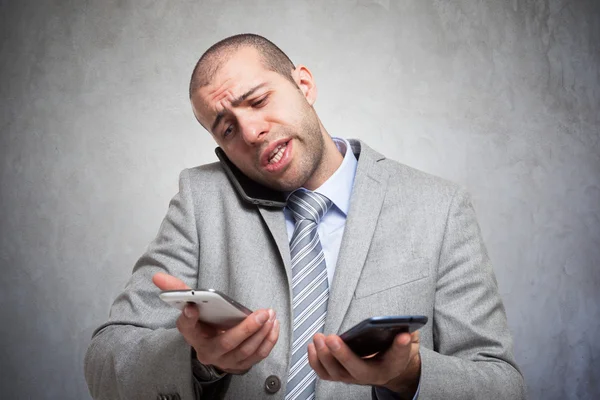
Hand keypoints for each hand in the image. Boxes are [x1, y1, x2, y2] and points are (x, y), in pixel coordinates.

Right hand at [153, 272, 279, 373]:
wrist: (211, 348)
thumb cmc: (202, 324)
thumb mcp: (189, 309)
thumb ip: (178, 291)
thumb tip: (157, 277)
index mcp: (193, 336)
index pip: (187, 327)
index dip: (189, 318)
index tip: (191, 307)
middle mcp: (208, 352)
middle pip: (226, 343)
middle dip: (246, 329)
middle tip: (261, 313)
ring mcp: (226, 361)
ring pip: (246, 351)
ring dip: (261, 333)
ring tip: (270, 315)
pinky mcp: (242, 364)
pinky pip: (258, 355)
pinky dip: (268, 341)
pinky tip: (274, 325)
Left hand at [308, 331, 420, 398]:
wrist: (386, 366)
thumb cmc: (393, 351)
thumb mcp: (406, 342)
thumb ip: (407, 336)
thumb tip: (405, 331)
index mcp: (392, 365)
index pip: (397, 357)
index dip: (400, 346)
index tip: (403, 336)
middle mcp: (372, 375)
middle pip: (357, 370)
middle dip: (343, 355)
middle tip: (333, 338)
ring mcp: (353, 377)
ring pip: (337, 373)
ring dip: (324, 356)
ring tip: (319, 338)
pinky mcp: (340, 374)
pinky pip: (325, 373)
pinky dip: (315, 361)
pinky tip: (313, 345)